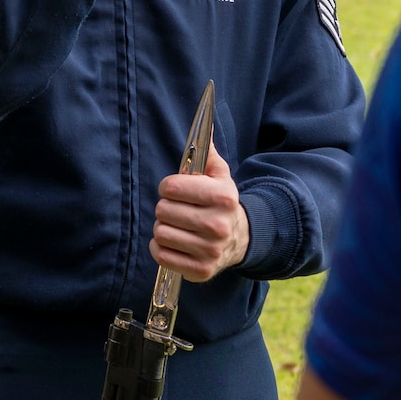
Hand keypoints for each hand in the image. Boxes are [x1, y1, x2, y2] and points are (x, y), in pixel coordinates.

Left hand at [150, 147, 250, 282]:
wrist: (240, 239)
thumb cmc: (221, 203)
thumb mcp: (220, 176)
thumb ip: (207, 153)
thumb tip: (204, 128)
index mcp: (223, 197)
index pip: (172, 187)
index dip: (168, 186)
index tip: (174, 190)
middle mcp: (219, 225)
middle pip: (163, 210)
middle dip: (166, 207)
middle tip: (176, 209)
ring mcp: (210, 251)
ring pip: (160, 233)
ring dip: (163, 228)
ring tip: (177, 226)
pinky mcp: (200, 271)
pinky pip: (161, 255)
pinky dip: (161, 248)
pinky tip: (174, 242)